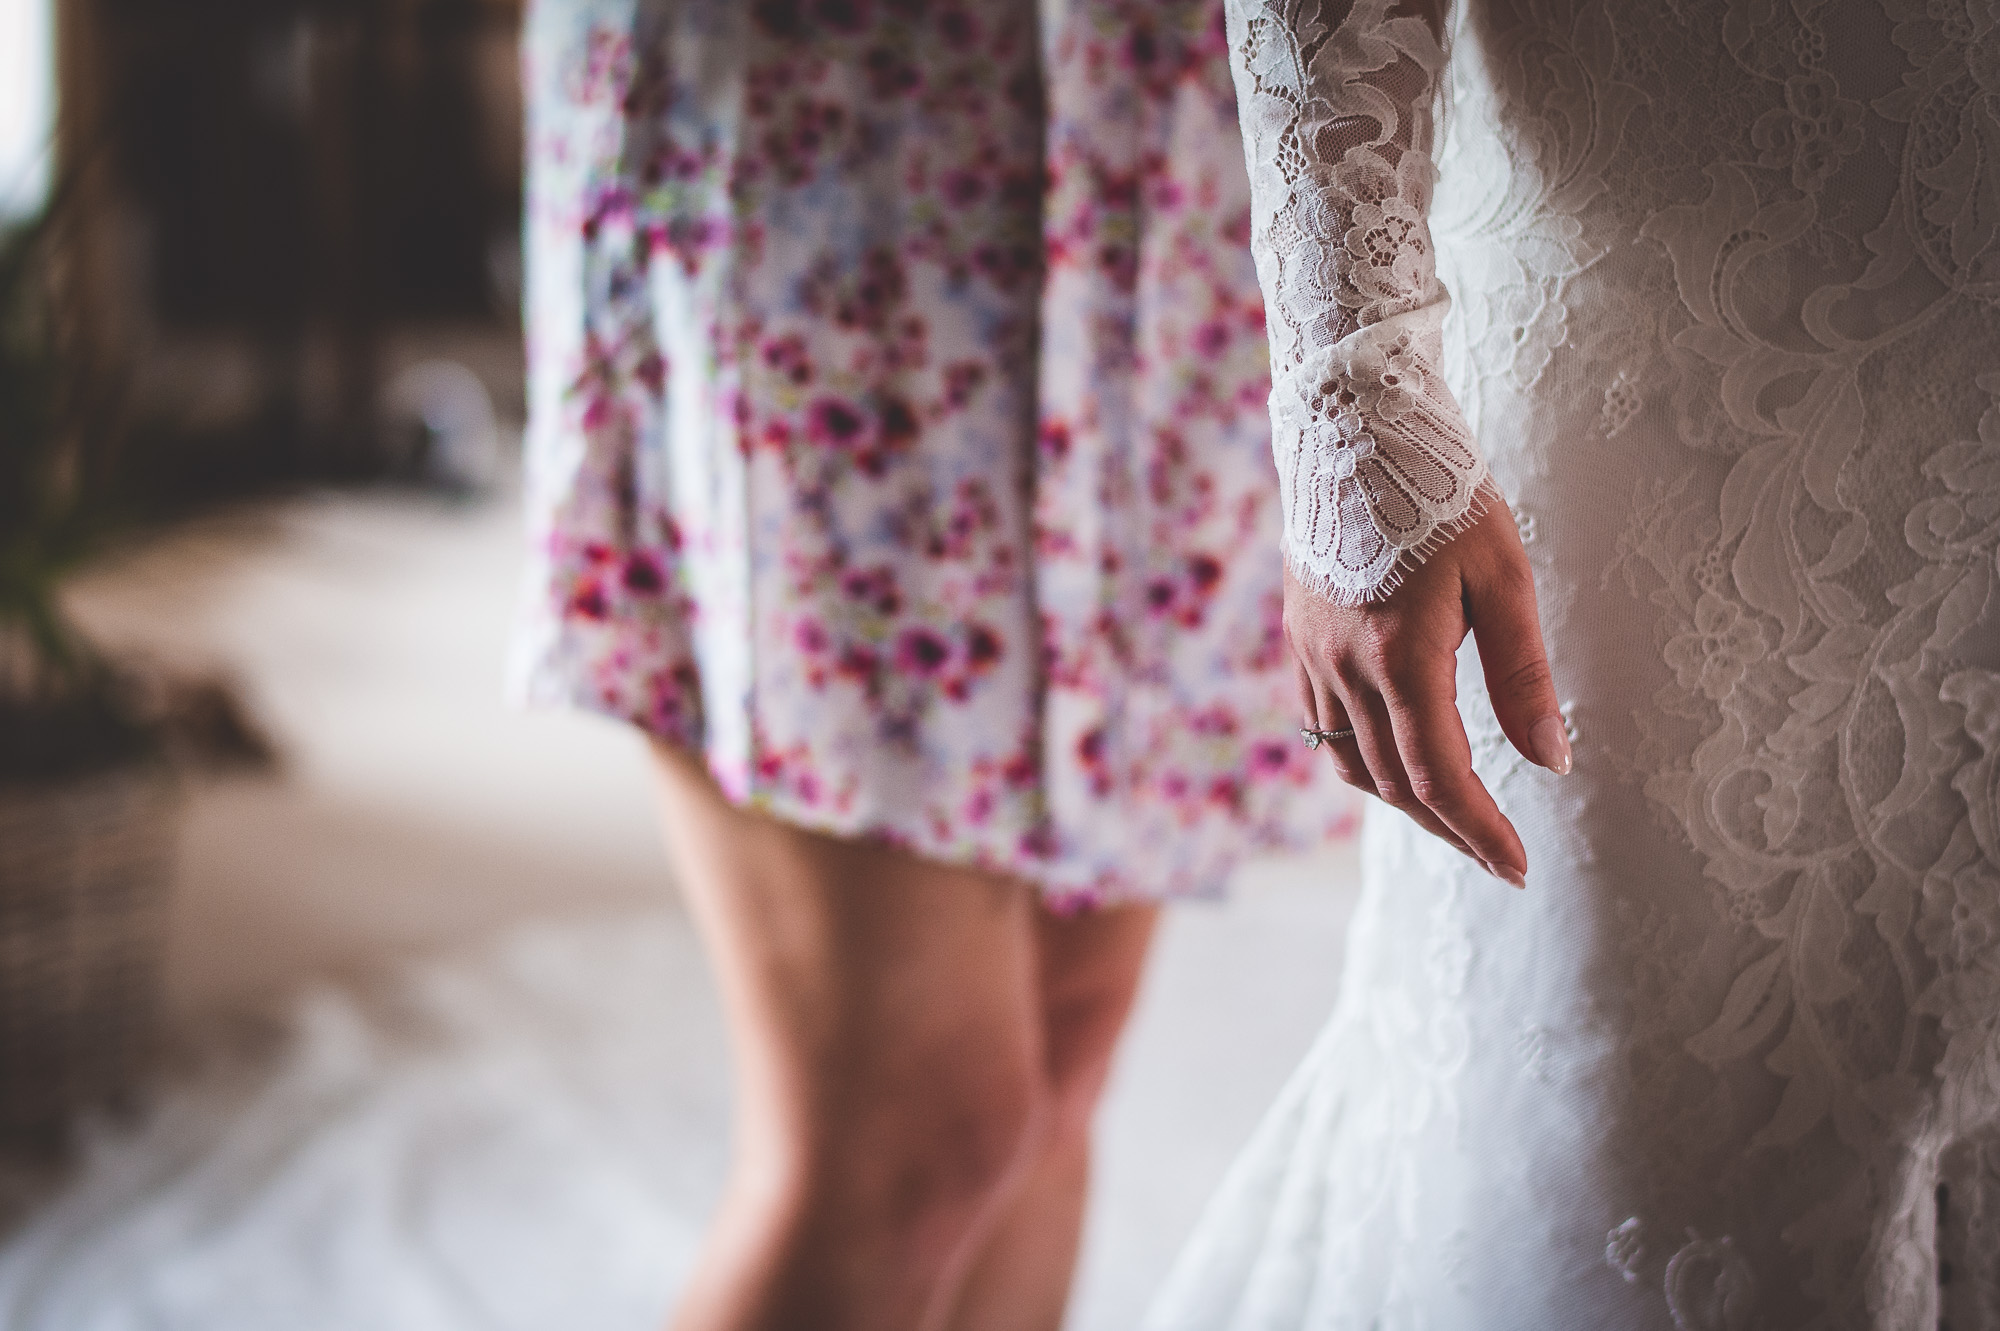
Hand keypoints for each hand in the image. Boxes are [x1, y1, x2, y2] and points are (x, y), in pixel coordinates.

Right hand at [1286, 494, 1568, 885]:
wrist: (1352, 429)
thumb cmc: (1440, 493)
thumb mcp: (1505, 577)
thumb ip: (1524, 675)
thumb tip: (1553, 762)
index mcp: (1400, 655)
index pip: (1440, 775)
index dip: (1480, 831)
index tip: (1518, 868)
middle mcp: (1345, 667)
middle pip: (1395, 783)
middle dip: (1451, 829)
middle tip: (1499, 857)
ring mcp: (1313, 655)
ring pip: (1352, 764)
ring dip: (1405, 804)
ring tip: (1454, 819)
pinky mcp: (1299, 638)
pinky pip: (1323, 727)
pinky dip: (1362, 762)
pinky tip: (1396, 761)